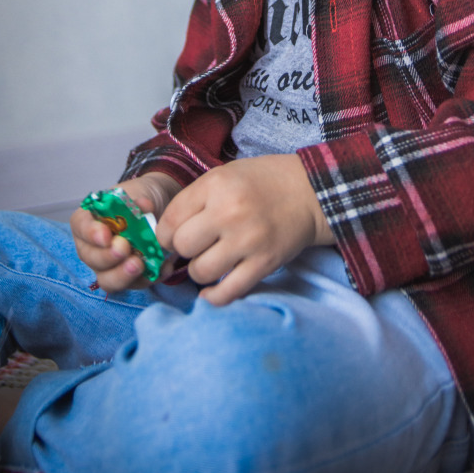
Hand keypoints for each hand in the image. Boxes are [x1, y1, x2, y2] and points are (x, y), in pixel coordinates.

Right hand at [71, 172, 180, 291]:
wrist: (158, 207)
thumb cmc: (139, 199)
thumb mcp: (138, 192)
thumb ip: (137, 201)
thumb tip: (144, 206)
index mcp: (89, 220)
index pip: (81, 226)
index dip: (91, 233)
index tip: (106, 235)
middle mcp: (93, 246)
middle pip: (91, 258)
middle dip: (108, 256)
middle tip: (125, 249)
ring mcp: (109, 265)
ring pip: (107, 280)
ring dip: (122, 275)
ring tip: (139, 264)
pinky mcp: (129, 277)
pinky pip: (135, 284)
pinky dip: (149, 278)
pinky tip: (164, 268)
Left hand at [156, 155, 334, 306]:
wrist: (308, 192)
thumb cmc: (261, 182)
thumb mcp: (224, 175)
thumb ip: (195, 200)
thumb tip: (165, 234)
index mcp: (215, 185)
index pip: (170, 221)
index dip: (166, 234)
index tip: (174, 236)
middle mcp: (229, 212)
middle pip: (183, 247)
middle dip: (183, 251)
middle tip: (195, 246)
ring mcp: (247, 240)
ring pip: (200, 272)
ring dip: (200, 271)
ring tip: (211, 260)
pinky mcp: (264, 263)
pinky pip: (227, 292)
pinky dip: (214, 297)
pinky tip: (212, 290)